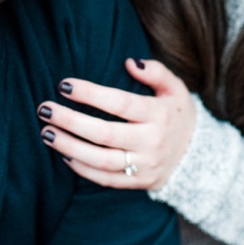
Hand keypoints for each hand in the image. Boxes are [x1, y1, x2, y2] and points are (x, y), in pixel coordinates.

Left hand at [37, 59, 194, 190]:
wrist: (199, 157)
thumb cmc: (178, 116)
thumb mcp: (176, 89)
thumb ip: (157, 72)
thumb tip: (130, 62)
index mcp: (160, 115)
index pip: (120, 103)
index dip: (90, 94)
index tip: (65, 85)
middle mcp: (152, 141)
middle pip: (104, 133)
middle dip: (70, 121)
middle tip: (44, 109)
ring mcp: (144, 164)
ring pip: (100, 159)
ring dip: (69, 146)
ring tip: (46, 133)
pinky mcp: (137, 182)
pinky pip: (105, 178)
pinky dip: (81, 168)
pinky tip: (63, 154)